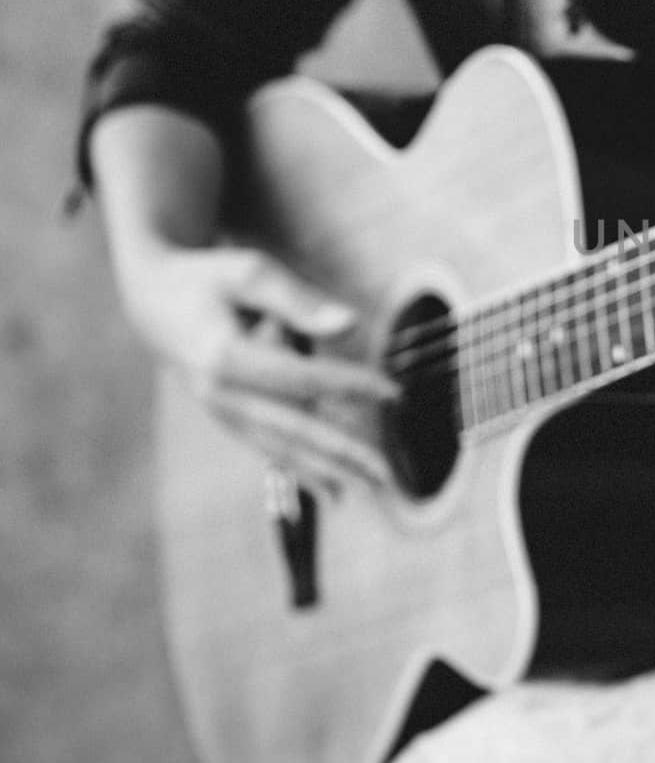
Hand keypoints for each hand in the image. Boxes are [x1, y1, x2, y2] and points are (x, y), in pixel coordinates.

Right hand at [116, 244, 397, 495]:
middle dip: (341, 452)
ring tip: (366, 489)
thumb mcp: (250, 273)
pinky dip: (300, 469)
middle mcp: (220, 395)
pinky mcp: (226, 418)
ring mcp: (220, 412)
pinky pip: (268, 448)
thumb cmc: (209, 278)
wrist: (153, 300)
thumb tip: (349, 326)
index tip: (393, 392)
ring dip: (324, 471)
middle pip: (292, 428)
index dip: (350, 386)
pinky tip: (332, 490)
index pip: (300, 379)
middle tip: (385, 473)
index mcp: (224, 357)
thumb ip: (299, 302)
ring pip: (280, 448)